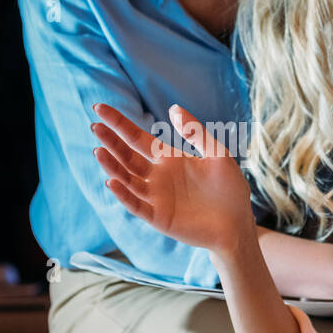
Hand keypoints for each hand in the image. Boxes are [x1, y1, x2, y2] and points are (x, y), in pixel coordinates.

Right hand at [91, 103, 254, 252]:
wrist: (238, 224)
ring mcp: (156, 197)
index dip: (119, 123)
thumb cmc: (230, 189)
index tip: (100, 108)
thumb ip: (196, 132)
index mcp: (168, 158)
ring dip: (112, 167)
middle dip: (110, 142)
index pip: (136, 138)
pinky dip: (124, 195)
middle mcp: (157, 176)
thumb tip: (173, 108)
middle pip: (127, 156)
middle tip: (94, 126)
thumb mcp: (217, 154)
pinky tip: (113, 182)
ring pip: (127, 179)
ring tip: (99, 151)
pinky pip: (137, 205)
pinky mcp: (159, 217)